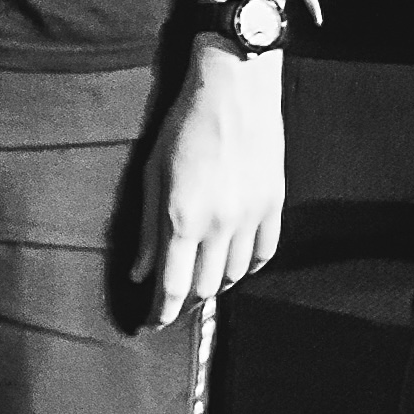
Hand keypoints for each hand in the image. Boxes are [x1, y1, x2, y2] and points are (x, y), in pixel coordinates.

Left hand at [133, 41, 286, 327]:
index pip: (172, 285)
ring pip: (236, 274)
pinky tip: (234, 265)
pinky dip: (248, 267)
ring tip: (199, 282)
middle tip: (171, 304)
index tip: (150, 324)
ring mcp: (252, 216)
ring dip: (215, 284)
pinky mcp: (275, 205)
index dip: (161, 311)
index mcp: (183, 216)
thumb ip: (146, 227)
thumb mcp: (152, 173)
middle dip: (185, 302)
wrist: (234, 90)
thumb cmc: (184, 124)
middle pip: (205, 286)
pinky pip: (264, 253)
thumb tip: (139, 272)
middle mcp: (220, 224)